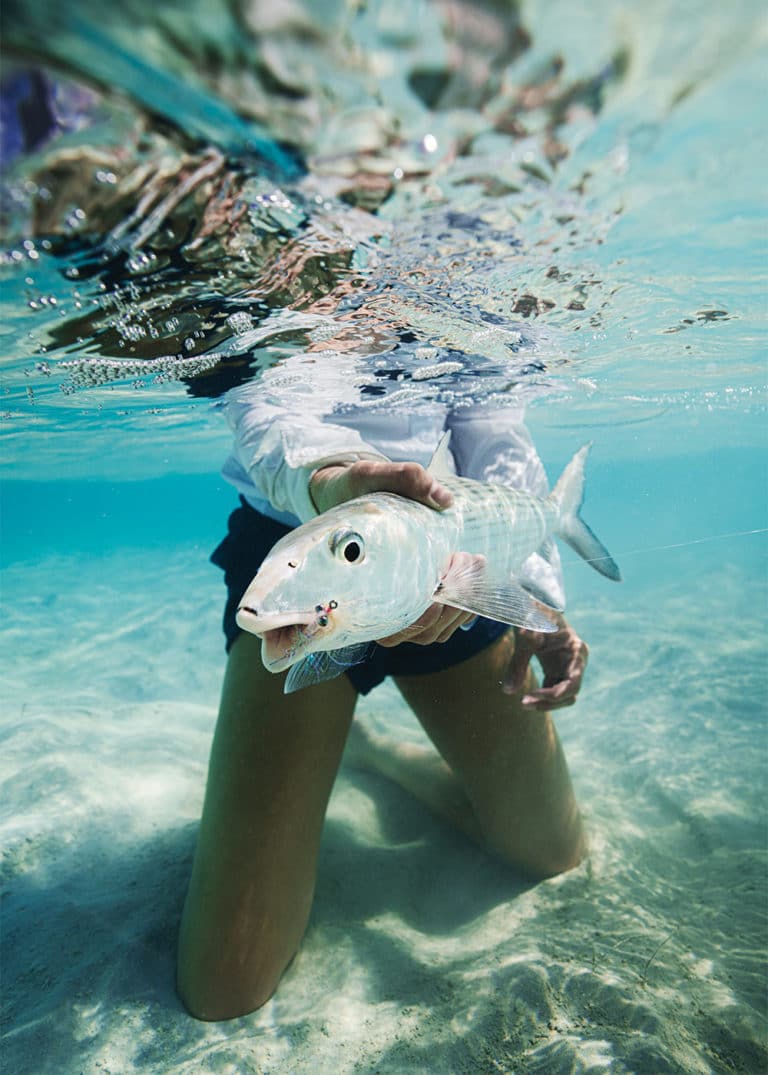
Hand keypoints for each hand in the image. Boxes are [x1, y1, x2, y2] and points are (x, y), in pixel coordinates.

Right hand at [310, 461, 476, 645]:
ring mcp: (395, 611)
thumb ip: (407, 478)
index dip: (429, 612)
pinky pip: (441, 623)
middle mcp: (374, 609)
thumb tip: (445, 499)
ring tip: (472, 562)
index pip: (398, 626)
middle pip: (424, 632)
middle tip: (467, 559)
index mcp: (357, 586)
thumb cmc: (356, 488)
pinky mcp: (411, 604)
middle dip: (455, 602)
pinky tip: (471, 574)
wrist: (346, 494)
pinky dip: (463, 605)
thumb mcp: (372, 474)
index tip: (445, 576)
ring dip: (463, 604)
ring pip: (436, 632)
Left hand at [502, 614, 588, 710]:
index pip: (572, 682)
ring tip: (524, 703)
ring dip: (547, 703)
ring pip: (564, 695)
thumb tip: (508, 691)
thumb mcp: (525, 637)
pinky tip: (526, 697)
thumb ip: (517, 664)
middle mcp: (576, 661)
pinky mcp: (556, 669)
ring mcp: (567, 666)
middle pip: (571, 693)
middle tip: (524, 703)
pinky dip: (542, 696)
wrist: (532, 604)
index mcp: (576, 650)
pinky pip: (553, 689)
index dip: (554, 695)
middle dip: (550, 702)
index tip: (531, 697)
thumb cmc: (532, 615)